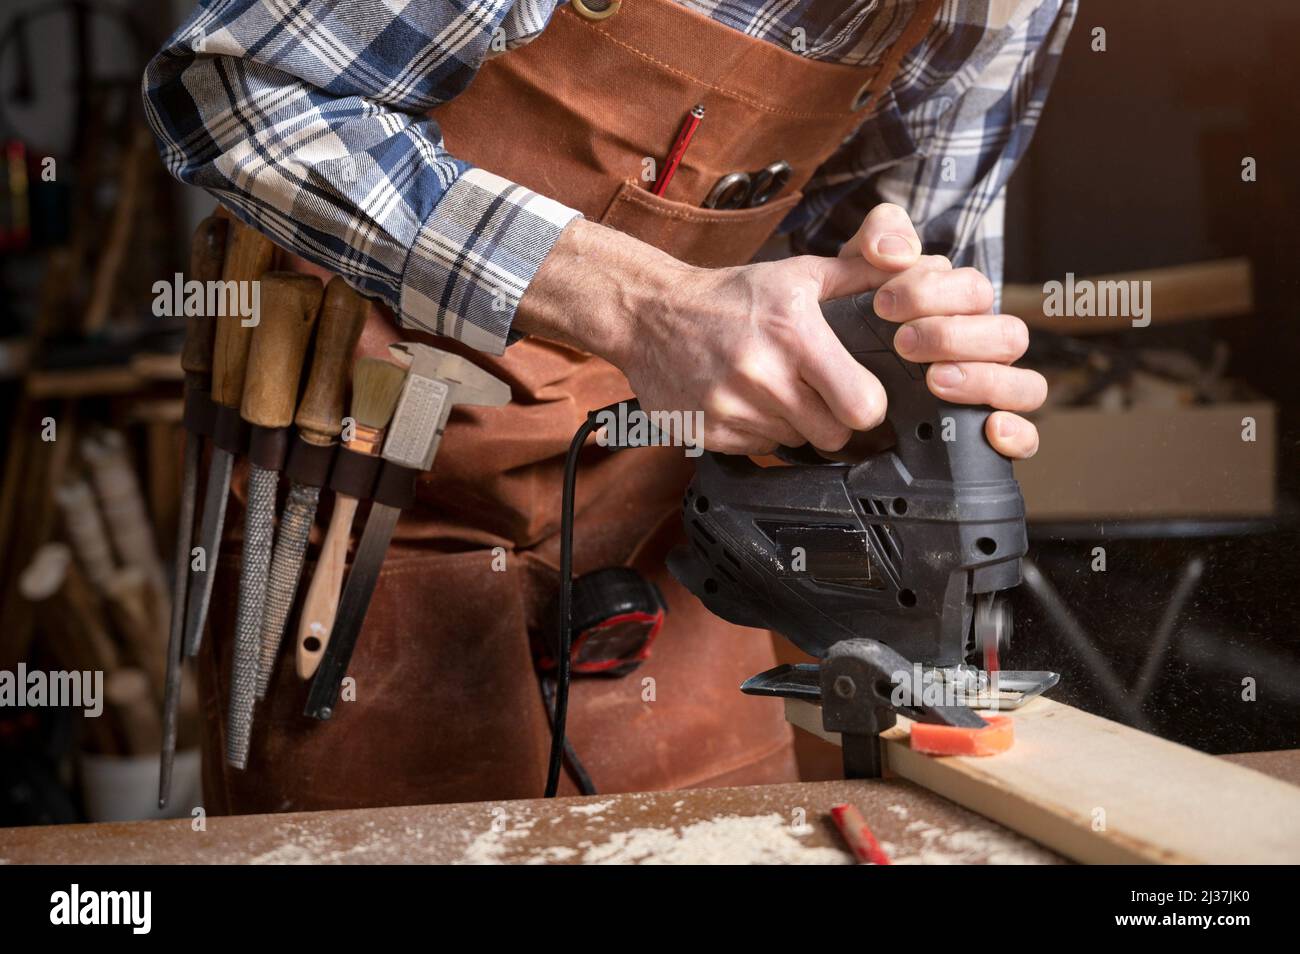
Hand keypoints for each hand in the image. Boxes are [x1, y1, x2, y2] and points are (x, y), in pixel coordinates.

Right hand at [515, 211, 1042, 457]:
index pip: (862, 412)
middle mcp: (762, 378)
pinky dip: (759, 448)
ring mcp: (728, 414)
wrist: (642, 312)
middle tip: (825, 405)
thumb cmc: (730, 293)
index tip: (867, 406)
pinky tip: (747, 414)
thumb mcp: (801, 272)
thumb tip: (924, 263)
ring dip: (798, 440)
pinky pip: (755, 460)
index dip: (870, 416)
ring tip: (783, 403)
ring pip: (793, 456)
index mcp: (795, 336)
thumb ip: (866, 270)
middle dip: (837, 431)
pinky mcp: (702, 438)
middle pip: (833, 442)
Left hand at [841, 206, 1043, 457]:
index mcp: (965, 307)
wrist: (833, 384)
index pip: (975, 290)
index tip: (882, 303)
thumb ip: (878, 238)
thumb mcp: (857, 272)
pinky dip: (1017, 435)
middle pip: (1008, 335)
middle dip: (953, 336)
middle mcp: (987, 349)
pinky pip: (1027, 438)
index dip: (932, 292)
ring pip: (1026, 384)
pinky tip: (991, 430)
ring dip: (984, 380)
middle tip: (903, 342)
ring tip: (935, 381)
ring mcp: (992, 391)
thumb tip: (897, 249)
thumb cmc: (858, 321)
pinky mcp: (986, 434)